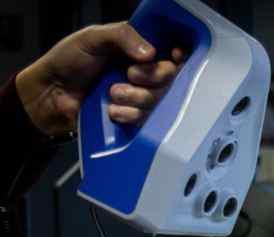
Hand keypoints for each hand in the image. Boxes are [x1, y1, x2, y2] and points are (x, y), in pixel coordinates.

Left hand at [15, 22, 184, 135]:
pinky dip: (128, 114)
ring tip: (111, 93)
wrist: (50, 94)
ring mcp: (140, 97)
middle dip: (153, 77)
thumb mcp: (93, 37)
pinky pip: (146, 120)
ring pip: (158, 100)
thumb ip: (123, 36)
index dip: (179, 55)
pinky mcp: (133, 119)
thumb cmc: (68, 61)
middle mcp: (144, 74)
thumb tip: (152, 54)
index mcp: (138, 51)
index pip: (172, 52)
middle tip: (129, 74)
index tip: (174, 56)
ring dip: (135, 97)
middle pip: (170, 77)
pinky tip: (112, 111)